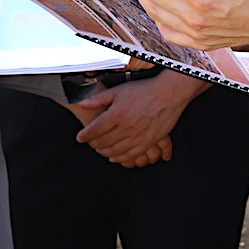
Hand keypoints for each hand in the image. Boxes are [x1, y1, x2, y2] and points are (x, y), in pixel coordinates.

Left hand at [74, 71, 204, 166]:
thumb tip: (82, 104)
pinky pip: (130, 155)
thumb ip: (99, 99)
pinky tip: (115, 157)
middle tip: (90, 143)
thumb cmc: (145, 90)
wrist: (169, 93)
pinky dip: (120, 158)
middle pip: (103, 142)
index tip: (80, 137)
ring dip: (104, 152)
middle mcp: (126, 127)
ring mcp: (138, 136)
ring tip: (100, 150)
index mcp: (117, 113)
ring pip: (115, 151)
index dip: (85, 135)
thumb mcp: (119, 90)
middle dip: (93, 144)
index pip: (95, 129)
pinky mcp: (148, 142)